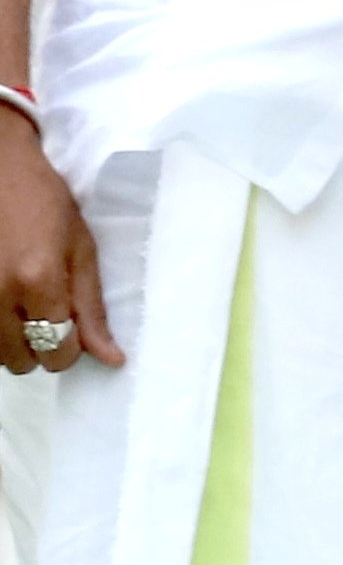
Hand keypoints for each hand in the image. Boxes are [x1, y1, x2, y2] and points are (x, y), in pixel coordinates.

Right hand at [0, 118, 116, 373]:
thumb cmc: (47, 203)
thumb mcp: (81, 249)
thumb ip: (92, 307)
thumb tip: (111, 358)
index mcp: (37, 282)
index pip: (58, 351)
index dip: (71, 349)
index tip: (75, 332)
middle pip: (22, 361)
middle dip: (41, 347)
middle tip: (48, 314)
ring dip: (14, 341)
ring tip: (24, 305)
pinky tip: (6, 301)